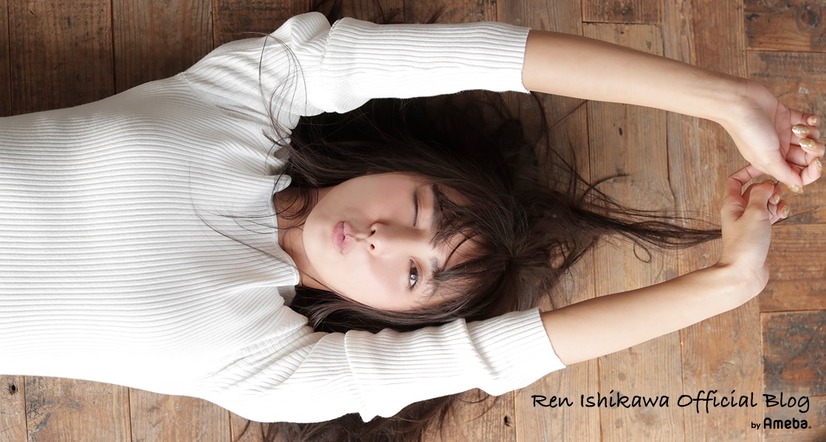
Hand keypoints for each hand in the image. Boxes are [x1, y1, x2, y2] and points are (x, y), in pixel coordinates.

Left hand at [716, 165, 785, 295]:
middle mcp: (737, 211)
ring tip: (781, 207)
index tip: (765, 169)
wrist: (743, 272)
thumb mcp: (755, 213)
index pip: (735, 180)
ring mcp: (747, 222)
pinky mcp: (757, 233)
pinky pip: (768, 216)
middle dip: (768, 188)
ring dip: (775, 201)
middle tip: (778, 194)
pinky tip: (783, 214)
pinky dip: (777, 213)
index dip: (749, 172)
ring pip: (764, 203)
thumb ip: (761, 194)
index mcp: (731, 203)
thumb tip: (766, 183)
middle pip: (754, 190)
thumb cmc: (745, 244)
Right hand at [720, 80, 823, 190]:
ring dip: (811, 133)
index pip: (798, 174)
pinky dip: (812, 121)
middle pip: (807, 157)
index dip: (811, 172)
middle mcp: (778, 149)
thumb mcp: (766, 159)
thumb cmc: (747, 132)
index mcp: (772, 162)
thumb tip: (798, 186)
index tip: (816, 164)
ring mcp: (783, 133)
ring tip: (799, 128)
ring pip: (810, 138)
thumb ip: (784, 173)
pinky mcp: (786, 117)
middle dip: (813, 151)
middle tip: (806, 143)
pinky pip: (808, 121)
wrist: (738, 103)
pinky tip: (807, 119)